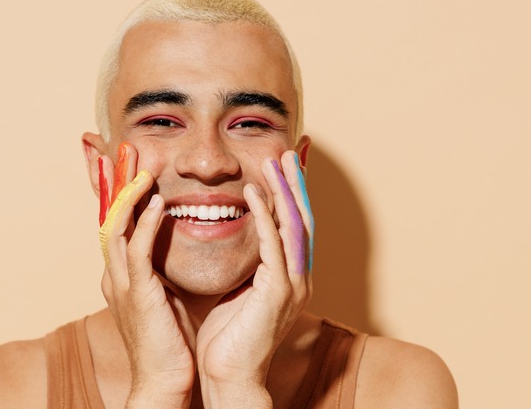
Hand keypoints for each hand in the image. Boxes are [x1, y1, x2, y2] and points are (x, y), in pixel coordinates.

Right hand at [97, 143, 194, 406]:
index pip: (115, 219)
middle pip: (106, 214)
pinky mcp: (137, 295)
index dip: (115, 188)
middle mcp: (114, 272)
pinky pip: (137, 252)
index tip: (120, 158)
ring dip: (127, 193)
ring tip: (138, 163)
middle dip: (111, 180)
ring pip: (115, 226)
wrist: (163, 380)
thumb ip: (159, 266)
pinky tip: (157, 203)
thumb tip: (172, 242)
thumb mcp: (161, 293)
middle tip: (119, 146)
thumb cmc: (168, 339)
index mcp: (121, 272)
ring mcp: (122, 283)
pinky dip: (145, 224)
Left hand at [195, 150, 313, 407]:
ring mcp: (292, 285)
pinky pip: (272, 243)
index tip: (284, 168)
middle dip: (296, 185)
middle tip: (288, 152)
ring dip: (285, 190)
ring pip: (294, 225)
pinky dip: (264, 214)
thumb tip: (235, 241)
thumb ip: (246, 267)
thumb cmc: (227, 338)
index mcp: (290, 279)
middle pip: (303, 219)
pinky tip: (254, 191)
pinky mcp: (278, 292)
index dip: (292, 196)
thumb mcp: (238, 293)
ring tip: (274, 161)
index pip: (295, 227)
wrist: (228, 377)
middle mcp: (298, 278)